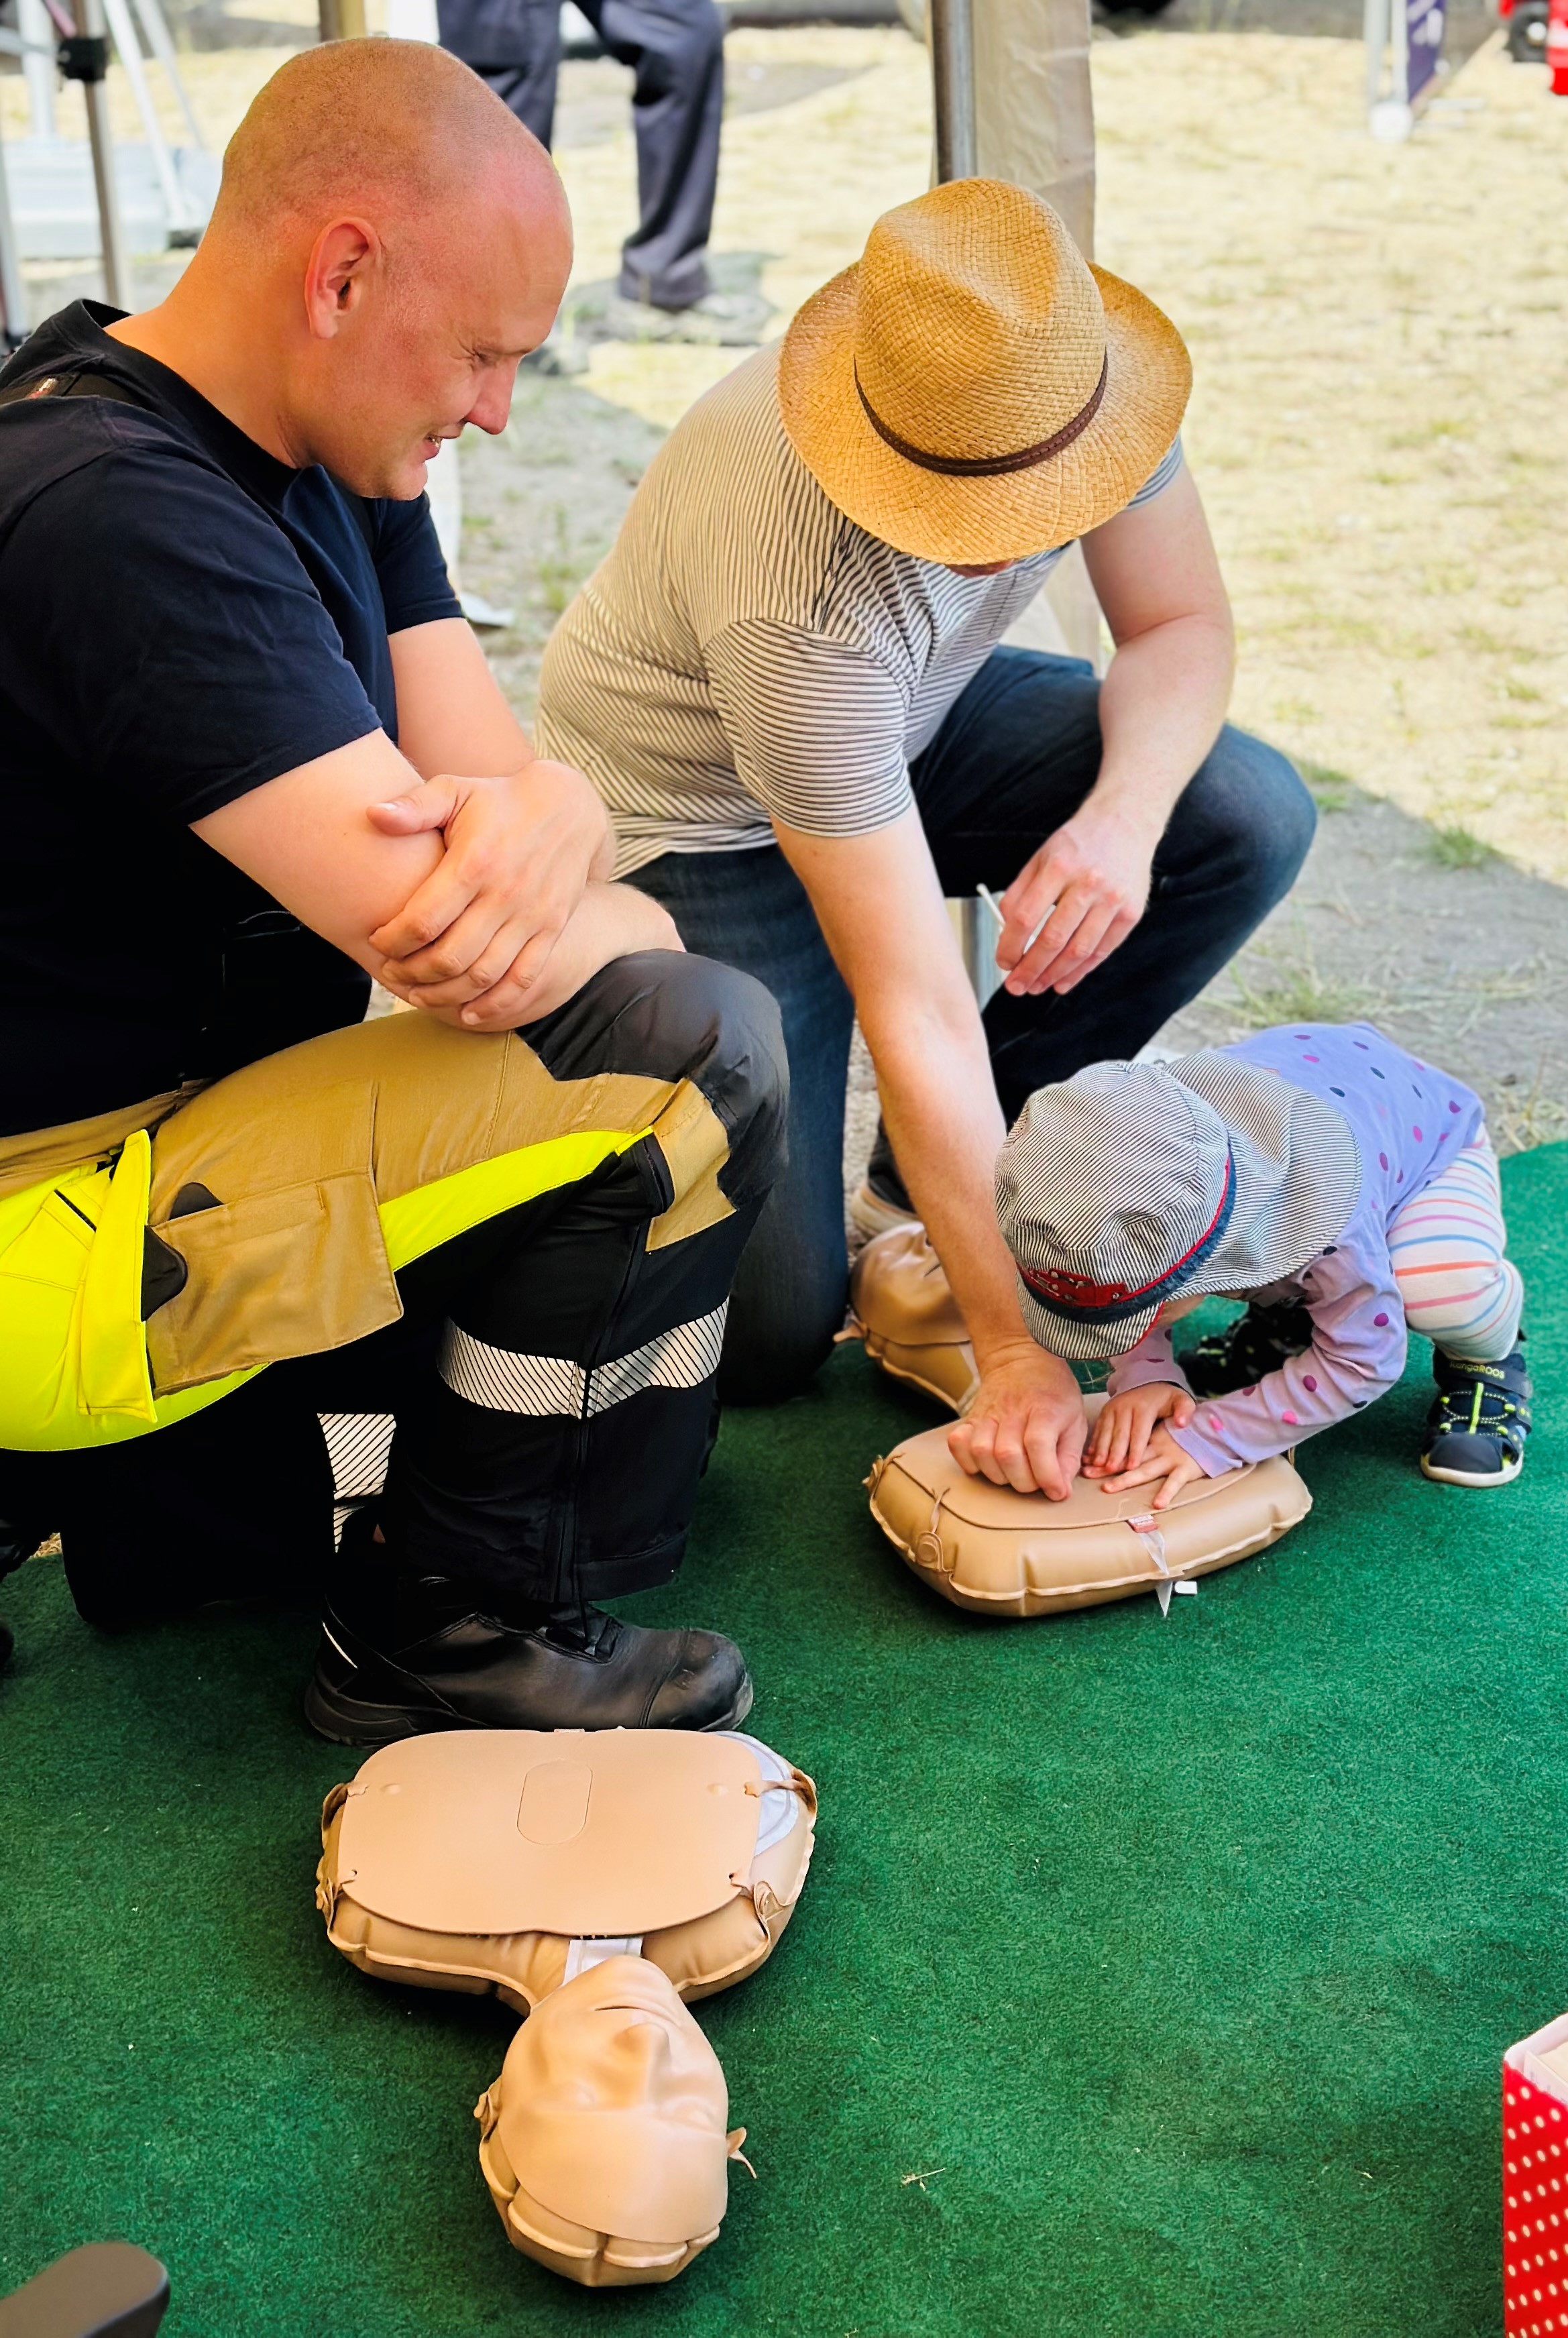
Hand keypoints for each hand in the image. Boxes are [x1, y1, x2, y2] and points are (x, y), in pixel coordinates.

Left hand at [368, 759, 610, 1024]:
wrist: (568, 807)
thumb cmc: (499, 799)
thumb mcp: (456, 790)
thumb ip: (414, 805)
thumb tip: (373, 815)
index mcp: (474, 863)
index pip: (423, 920)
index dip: (393, 940)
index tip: (376, 940)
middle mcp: (505, 894)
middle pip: (450, 957)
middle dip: (413, 973)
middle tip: (392, 972)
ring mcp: (532, 916)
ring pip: (483, 975)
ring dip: (446, 994)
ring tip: (418, 995)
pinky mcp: (552, 929)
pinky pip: (523, 979)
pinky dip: (495, 1005)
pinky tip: (469, 1014)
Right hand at [946, 1340, 1087, 1500]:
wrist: (1021, 1358)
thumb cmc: (1053, 1392)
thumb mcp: (1075, 1420)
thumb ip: (1069, 1457)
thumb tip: (1060, 1491)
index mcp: (1044, 1409)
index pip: (1038, 1446)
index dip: (1048, 1476)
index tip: (1057, 1492)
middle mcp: (1012, 1411)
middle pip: (1008, 1455)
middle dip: (1024, 1482)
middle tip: (1036, 1481)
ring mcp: (987, 1414)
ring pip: (981, 1453)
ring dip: (999, 1475)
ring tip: (1014, 1473)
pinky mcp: (971, 1419)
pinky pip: (959, 1444)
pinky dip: (969, 1461)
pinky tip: (988, 1463)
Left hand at [996, 803, 1157, 997]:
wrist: (1125, 823)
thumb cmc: (1080, 843)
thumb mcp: (1041, 858)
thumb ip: (1020, 893)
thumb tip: (1005, 934)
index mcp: (1059, 867)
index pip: (1027, 917)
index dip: (1011, 945)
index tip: (1004, 961)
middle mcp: (1088, 884)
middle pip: (1053, 939)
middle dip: (1030, 969)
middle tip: (1016, 985)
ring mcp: (1113, 900)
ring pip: (1079, 950)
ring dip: (1054, 975)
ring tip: (1037, 986)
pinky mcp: (1131, 913)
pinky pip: (1102, 950)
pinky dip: (1081, 971)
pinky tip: (1064, 981)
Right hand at [1081, 1381, 1195, 1479]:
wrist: (1148, 1382)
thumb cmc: (1166, 1398)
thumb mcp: (1181, 1400)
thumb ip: (1185, 1410)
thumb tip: (1182, 1423)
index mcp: (1144, 1407)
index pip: (1139, 1432)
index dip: (1135, 1450)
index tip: (1133, 1466)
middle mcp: (1125, 1407)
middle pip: (1119, 1433)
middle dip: (1114, 1453)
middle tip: (1110, 1470)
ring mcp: (1112, 1409)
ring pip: (1105, 1432)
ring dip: (1101, 1450)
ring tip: (1097, 1466)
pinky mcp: (1104, 1412)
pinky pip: (1098, 1429)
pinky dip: (1093, 1443)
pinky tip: (1089, 1457)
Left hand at [1090, 1421, 1208, 1511]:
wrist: (1215, 1429)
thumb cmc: (1187, 1435)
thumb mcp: (1164, 1434)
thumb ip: (1146, 1443)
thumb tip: (1119, 1456)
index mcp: (1150, 1441)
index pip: (1124, 1449)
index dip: (1105, 1456)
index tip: (1086, 1462)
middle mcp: (1157, 1449)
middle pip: (1128, 1460)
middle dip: (1106, 1468)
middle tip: (1088, 1473)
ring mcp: (1171, 1459)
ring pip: (1145, 1470)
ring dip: (1126, 1479)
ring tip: (1109, 1488)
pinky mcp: (1186, 1468)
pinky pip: (1175, 1482)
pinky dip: (1167, 1492)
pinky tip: (1157, 1503)